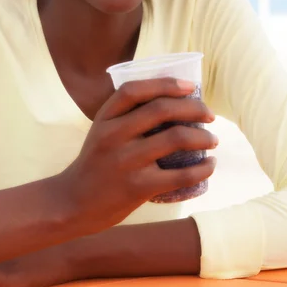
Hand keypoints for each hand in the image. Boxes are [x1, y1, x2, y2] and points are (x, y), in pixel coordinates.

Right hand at [58, 77, 216, 233]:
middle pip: (162, 109)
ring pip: (176, 138)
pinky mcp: (138, 187)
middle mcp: (113, 135)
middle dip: (195, 108)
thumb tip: (173, 101)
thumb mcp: (101, 131)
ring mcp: (126, 161)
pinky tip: (209, 166)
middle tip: (210, 115)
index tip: (191, 87)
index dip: (165, 83)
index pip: (135, 90)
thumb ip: (127, 116)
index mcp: (105, 117)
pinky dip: (203, 168)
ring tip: (213, 140)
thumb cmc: (96, 163)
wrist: (74, 202)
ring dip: (203, 137)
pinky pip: (181, 174)